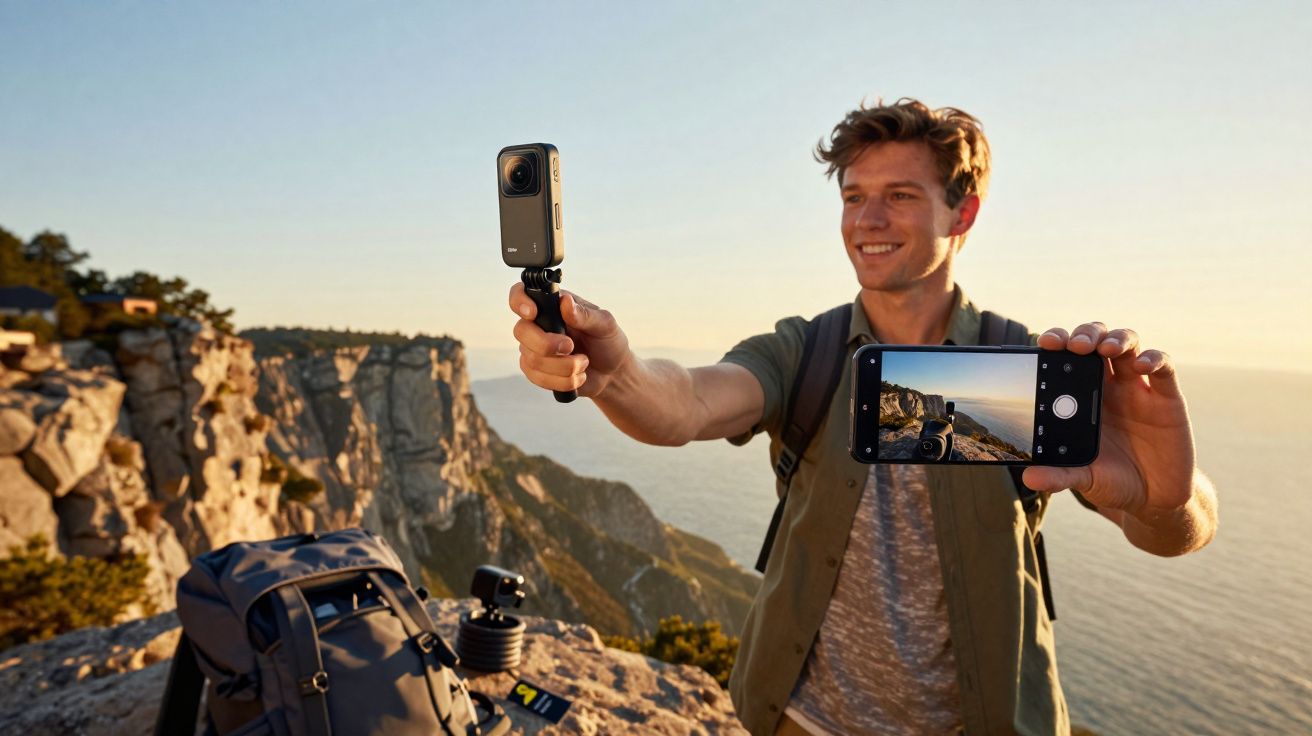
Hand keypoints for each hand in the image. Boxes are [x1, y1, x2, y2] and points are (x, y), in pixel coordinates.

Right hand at [508, 283, 631, 398]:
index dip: (519, 301)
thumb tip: (565, 302)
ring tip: (584, 363)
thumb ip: (585, 314)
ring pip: (532, 359)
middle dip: (547, 344)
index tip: (533, 313)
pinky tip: (577, 376)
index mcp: (553, 305)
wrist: (612, 373)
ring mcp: (534, 348)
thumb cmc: (608, 342)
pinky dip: (562, 381)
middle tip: (571, 347)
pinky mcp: (536, 370)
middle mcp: (539, 325)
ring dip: (564, 366)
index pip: (521, 294)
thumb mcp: (605, 325)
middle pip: (521, 331)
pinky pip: (537, 377)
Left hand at [1022, 322, 1195, 516]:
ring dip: (1116, 338)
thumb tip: (1028, 477)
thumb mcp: (1085, 479)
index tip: (1045, 342)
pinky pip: (1164, 367)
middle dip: (1085, 335)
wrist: (1154, 499)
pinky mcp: (1167, 398)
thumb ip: (1059, 476)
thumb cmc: (1113, 481)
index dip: (1059, 343)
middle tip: (1074, 345)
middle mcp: (1109, 386)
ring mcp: (1138, 389)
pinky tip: (1142, 365)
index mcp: (1081, 397)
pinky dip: (1154, 358)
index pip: (1067, 358)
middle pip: (1097, 342)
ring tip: (1104, 348)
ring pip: (1129, 345)